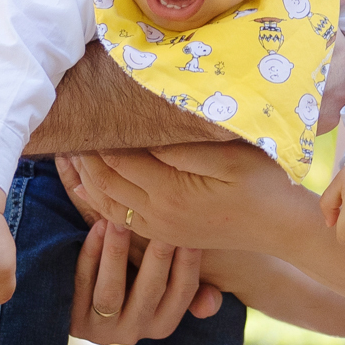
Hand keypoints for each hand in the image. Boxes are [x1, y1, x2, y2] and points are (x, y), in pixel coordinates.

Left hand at [68, 142, 307, 253]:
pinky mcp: (165, 233)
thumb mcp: (226, 155)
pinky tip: (89, 185)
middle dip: (82, 156)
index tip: (77, 112)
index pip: (114, 160)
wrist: (281, 227)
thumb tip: (141, 132)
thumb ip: (181, 146)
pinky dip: (98, 200)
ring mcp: (159, 228)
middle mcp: (157, 214)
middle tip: (63, 128)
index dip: (93, 137)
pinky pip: (119, 217)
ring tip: (69, 152)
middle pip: (103, 181)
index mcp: (169, 192)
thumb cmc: (261, 182)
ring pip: (105, 203)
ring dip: (85, 178)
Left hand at [70, 219, 222, 344]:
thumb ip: (190, 288)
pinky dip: (91, 254)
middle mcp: (136, 331)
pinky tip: (97, 227)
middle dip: (158, 254)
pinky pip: (83, 284)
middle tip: (159, 219)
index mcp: (164, 323)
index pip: (184, 291)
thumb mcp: (162, 287)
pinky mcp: (74, 321)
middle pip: (151, 290)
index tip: (190, 228)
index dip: (190, 261)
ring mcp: (102, 329)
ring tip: (120, 221)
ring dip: (117, 253)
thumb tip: (212, 302)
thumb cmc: (133, 280)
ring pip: (111, 292)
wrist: (83, 300)